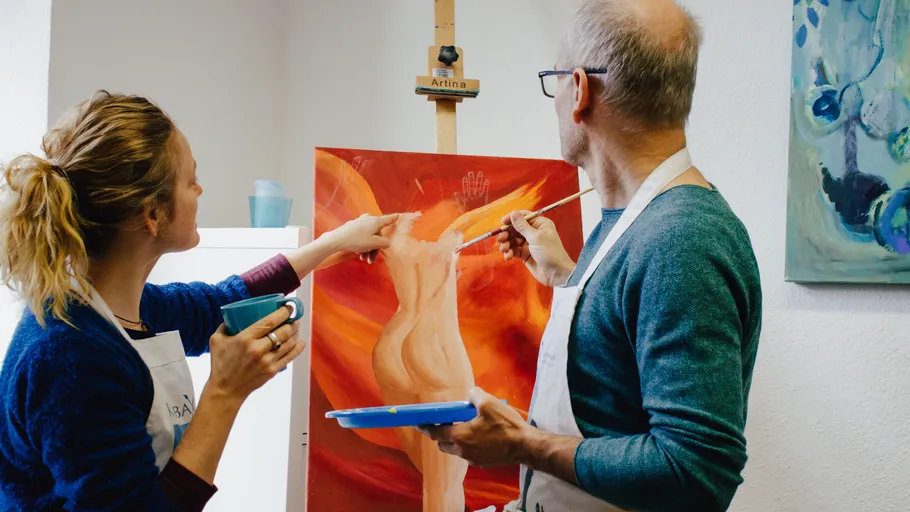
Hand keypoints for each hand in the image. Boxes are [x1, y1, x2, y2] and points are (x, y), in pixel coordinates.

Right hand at [206, 306, 304, 402]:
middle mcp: (258, 349)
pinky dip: (298, 348)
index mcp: (245, 339)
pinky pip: (289, 357)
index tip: (288, 307)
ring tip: (296, 327)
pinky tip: (300, 342)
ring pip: (289, 343)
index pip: (270, 322)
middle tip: (294, 317)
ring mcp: (267, 361)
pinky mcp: (272, 371)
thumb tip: (233, 315)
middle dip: (292, 322)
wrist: (225, 390)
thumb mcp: (216, 340)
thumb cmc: (220, 364)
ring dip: (295, 333)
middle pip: (283, 332)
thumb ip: (224, 326)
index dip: (283, 312)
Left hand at [322, 213, 398, 263]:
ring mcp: (359, 222)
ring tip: (364, 259)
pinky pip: (361, 236)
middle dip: (376, 247)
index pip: (387, 219)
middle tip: (372, 259)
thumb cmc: (357, 240)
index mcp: (375, 221)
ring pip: (369, 237)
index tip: (398, 215)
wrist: (336, 240)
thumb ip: (385, 242)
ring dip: (368, 249)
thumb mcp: (375, 243)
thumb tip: (387, 242)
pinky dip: (362, 245)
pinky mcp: (352, 227)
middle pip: (377, 234)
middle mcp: (368, 219)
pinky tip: (358, 253)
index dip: (393, 218)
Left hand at [417, 387, 531, 467]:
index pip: (435, 432)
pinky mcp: (482, 463)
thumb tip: (470, 394)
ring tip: (465, 425)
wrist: (525, 446)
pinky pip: (468, 453)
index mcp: (459, 436)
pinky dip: (467, 444)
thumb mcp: (489, 403)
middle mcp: (462, 451)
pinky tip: (479, 434)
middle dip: (440, 433)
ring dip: (455, 439)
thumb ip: (474, 395)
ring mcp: (472, 459)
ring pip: (455, 449)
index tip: (417, 422)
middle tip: (445, 420)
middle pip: (442, 443)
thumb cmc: (506, 425)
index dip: (425, 426)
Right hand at [497, 210, 575, 286]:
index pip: (523, 216)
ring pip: (513, 240)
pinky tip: (508, 256)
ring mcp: (529, 243)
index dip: (512, 218)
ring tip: (504, 249)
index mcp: (540, 224)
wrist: (556, 274)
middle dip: (507, 234)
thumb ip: (523, 226)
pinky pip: (514, 250)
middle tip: (501, 239)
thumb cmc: (551, 253)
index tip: (503, 222)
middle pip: (515, 228)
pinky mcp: (525, 254)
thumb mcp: (536, 238)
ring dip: (506, 244)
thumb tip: (513, 213)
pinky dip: (509, 252)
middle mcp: (534, 232)